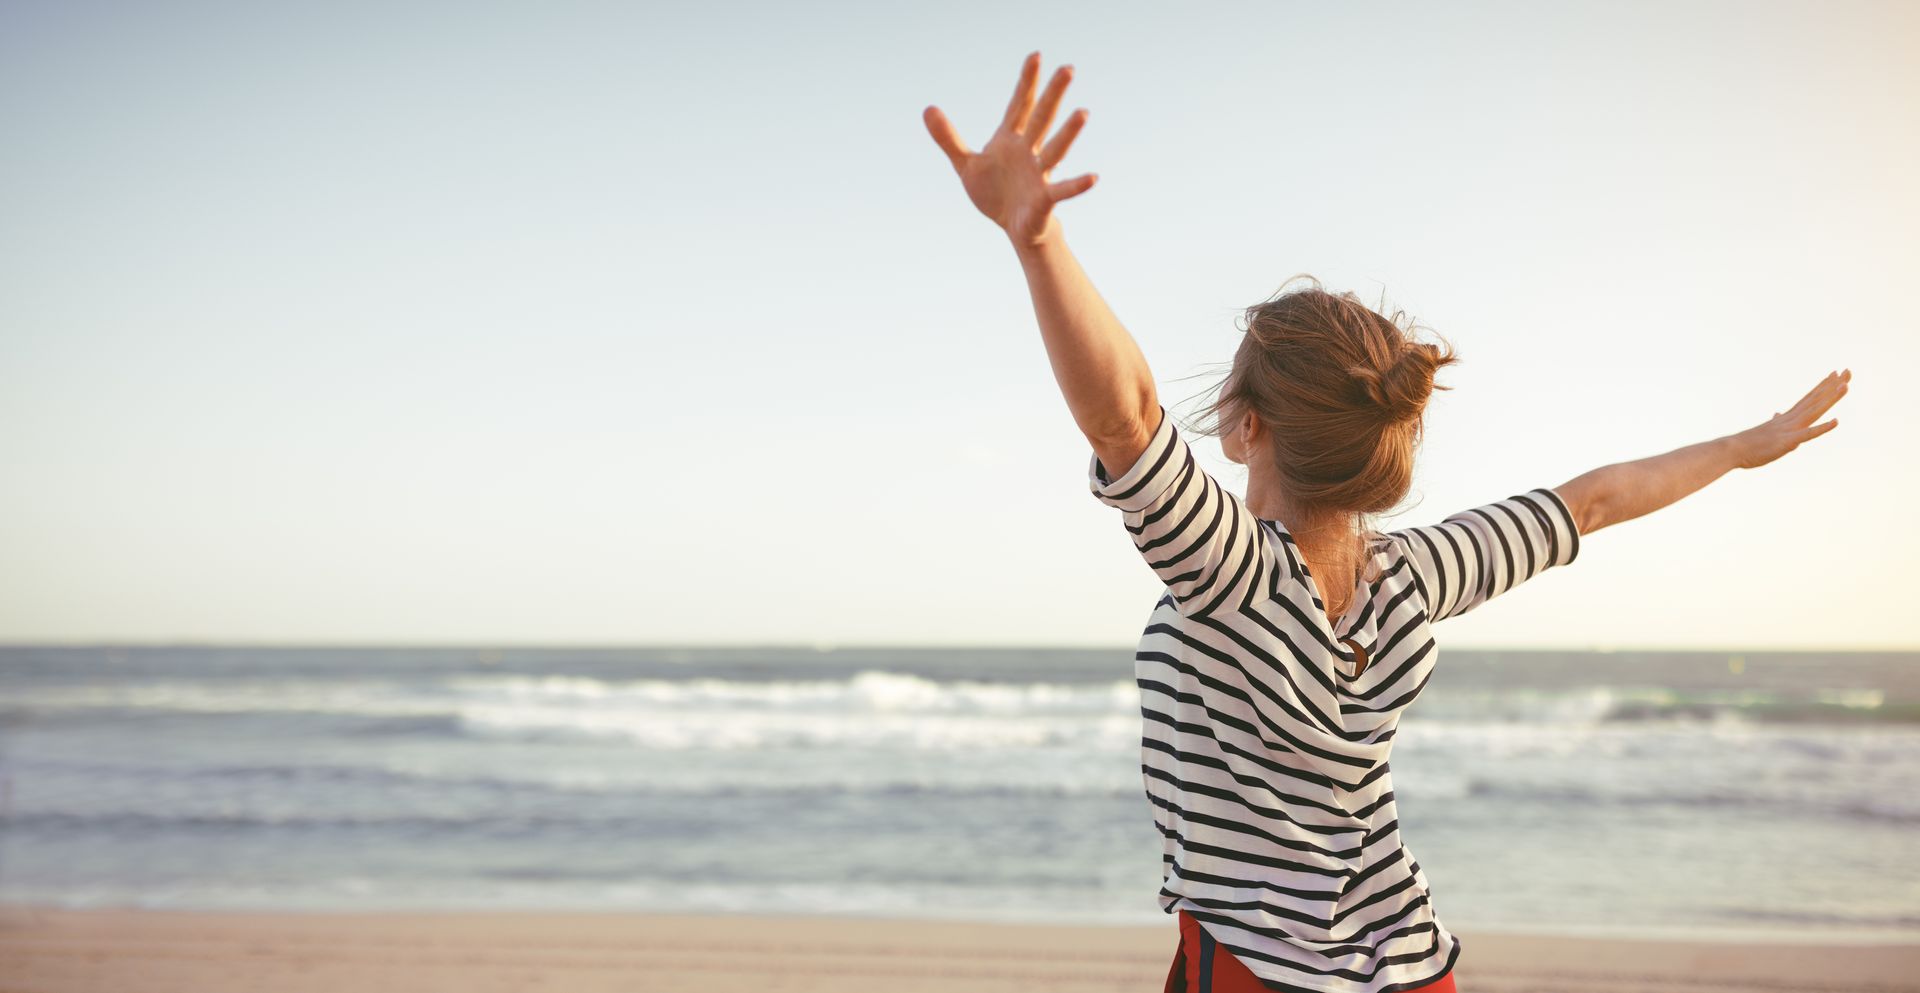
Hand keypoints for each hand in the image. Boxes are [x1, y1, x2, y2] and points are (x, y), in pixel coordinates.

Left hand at [923, 51, 1096, 248]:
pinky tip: (1093, 177)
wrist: (1012, 227)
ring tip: (1083, 112)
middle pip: (1041, 119)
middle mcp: (1029, 152)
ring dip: (1068, 133)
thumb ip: (948, 138)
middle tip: (1069, 68)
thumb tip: (927, 109)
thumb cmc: (994, 193)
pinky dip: (1077, 185)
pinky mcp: (1044, 198)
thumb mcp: (966, 164)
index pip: (1019, 105)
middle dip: (1053, 95)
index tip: (1035, 55)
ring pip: (1055, 150)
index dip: (1026, 82)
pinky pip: (1062, 190)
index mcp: (1010, 140)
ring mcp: (1039, 174)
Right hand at [1729, 369, 1849, 468]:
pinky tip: (1836, 422)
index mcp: (1787, 417)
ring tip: (1846, 386)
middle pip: (1816, 399)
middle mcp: (1791, 419)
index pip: (1809, 398)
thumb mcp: (1766, 430)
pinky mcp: (1788, 442)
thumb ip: (1775, 421)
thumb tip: (1777, 413)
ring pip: (1815, 411)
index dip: (1824, 386)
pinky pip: (1809, 434)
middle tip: (1848, 371)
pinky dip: (1823, 428)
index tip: (1835, 374)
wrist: (1732, 449)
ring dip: (1831, 398)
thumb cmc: (1748, 443)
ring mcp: (1790, 429)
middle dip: (1832, 385)